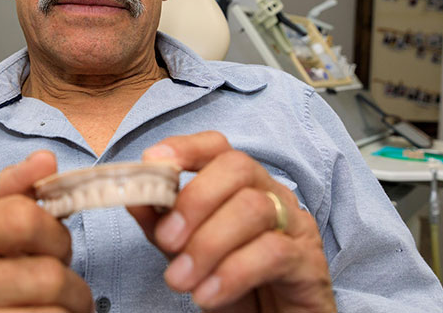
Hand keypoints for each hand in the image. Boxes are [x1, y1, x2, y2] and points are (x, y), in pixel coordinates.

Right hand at [0, 151, 93, 311]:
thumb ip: (17, 195)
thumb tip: (45, 159)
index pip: (23, 218)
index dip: (55, 235)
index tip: (52, 248)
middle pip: (47, 273)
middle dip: (68, 280)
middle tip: (57, 287)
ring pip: (54, 310)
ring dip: (70, 309)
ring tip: (53, 308)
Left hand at [129, 132, 334, 311]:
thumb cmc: (236, 285)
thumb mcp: (190, 252)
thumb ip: (164, 224)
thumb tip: (133, 197)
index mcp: (242, 185)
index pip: (217, 147)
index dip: (184, 148)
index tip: (152, 163)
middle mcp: (272, 195)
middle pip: (236, 168)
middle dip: (195, 199)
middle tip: (166, 240)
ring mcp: (295, 226)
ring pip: (253, 208)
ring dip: (207, 244)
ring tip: (180, 279)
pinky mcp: (308, 263)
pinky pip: (272, 253)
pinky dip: (232, 273)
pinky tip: (207, 295)